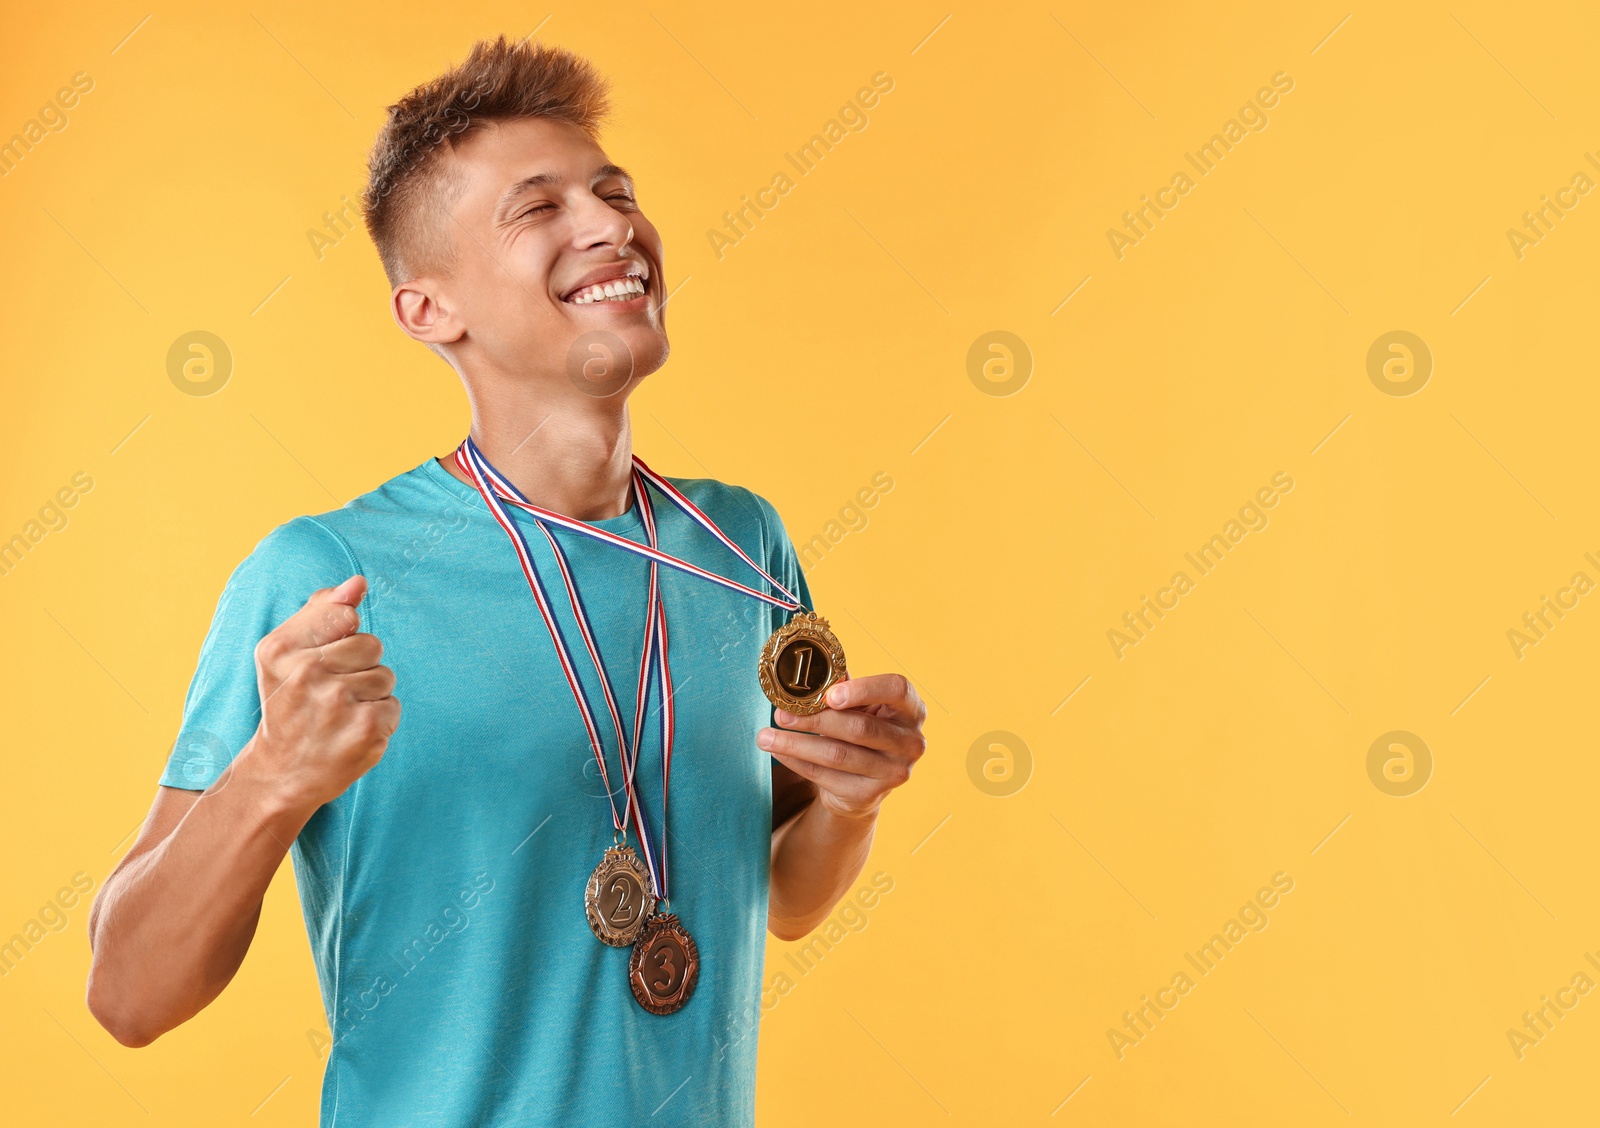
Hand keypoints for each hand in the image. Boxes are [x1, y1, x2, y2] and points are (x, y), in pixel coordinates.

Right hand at [243, 576, 399, 808]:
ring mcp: (339, 704)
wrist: (281, 772)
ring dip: (369, 695)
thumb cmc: (289, 703)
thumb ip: (321, 611)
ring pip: (385, 676)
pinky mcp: (366, 730)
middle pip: (372, 644)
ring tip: (338, 715)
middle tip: (329, 695)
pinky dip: (378, 720)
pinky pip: (393, 706)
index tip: (321, 662)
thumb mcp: (285, 653)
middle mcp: (308, 674)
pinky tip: (349, 733)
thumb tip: (358, 584)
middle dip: (359, 667)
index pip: (346, 615)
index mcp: (283, 649)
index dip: (341, 638)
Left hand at [757, 673, 926, 819]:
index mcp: (912, 710)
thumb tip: (810, 669)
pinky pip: (825, 776)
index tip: (829, 694)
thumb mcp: (861, 707)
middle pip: (860, 727)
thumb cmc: (861, 729)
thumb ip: (843, 688)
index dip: (864, 689)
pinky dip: (797, 761)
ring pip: (838, 754)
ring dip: (796, 743)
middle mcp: (911, 743)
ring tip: (765, 736)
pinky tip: (778, 751)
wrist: (864, 783)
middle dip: (815, 719)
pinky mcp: (869, 795)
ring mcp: (893, 773)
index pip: (897, 690)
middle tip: (782, 713)